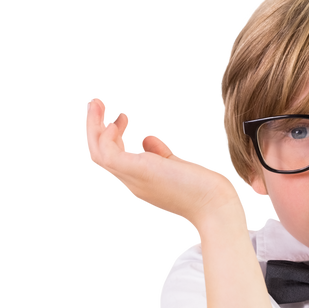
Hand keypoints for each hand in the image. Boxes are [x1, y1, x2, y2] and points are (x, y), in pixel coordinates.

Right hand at [83, 95, 243, 227]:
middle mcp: (131, 182)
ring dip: (92, 124)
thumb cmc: (205, 190)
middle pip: (99, 154)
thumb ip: (162, 152)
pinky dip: (101, 130)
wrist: (216, 207)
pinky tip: (115, 116)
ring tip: (96, 100)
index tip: (122, 117)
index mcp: (141, 181)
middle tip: (98, 102)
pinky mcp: (132, 170)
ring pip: (96, 151)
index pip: (115, 159)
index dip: (113, 136)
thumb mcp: (177, 165)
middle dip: (95, 126)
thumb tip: (146, 137)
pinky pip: (104, 150)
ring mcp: (130, 178)